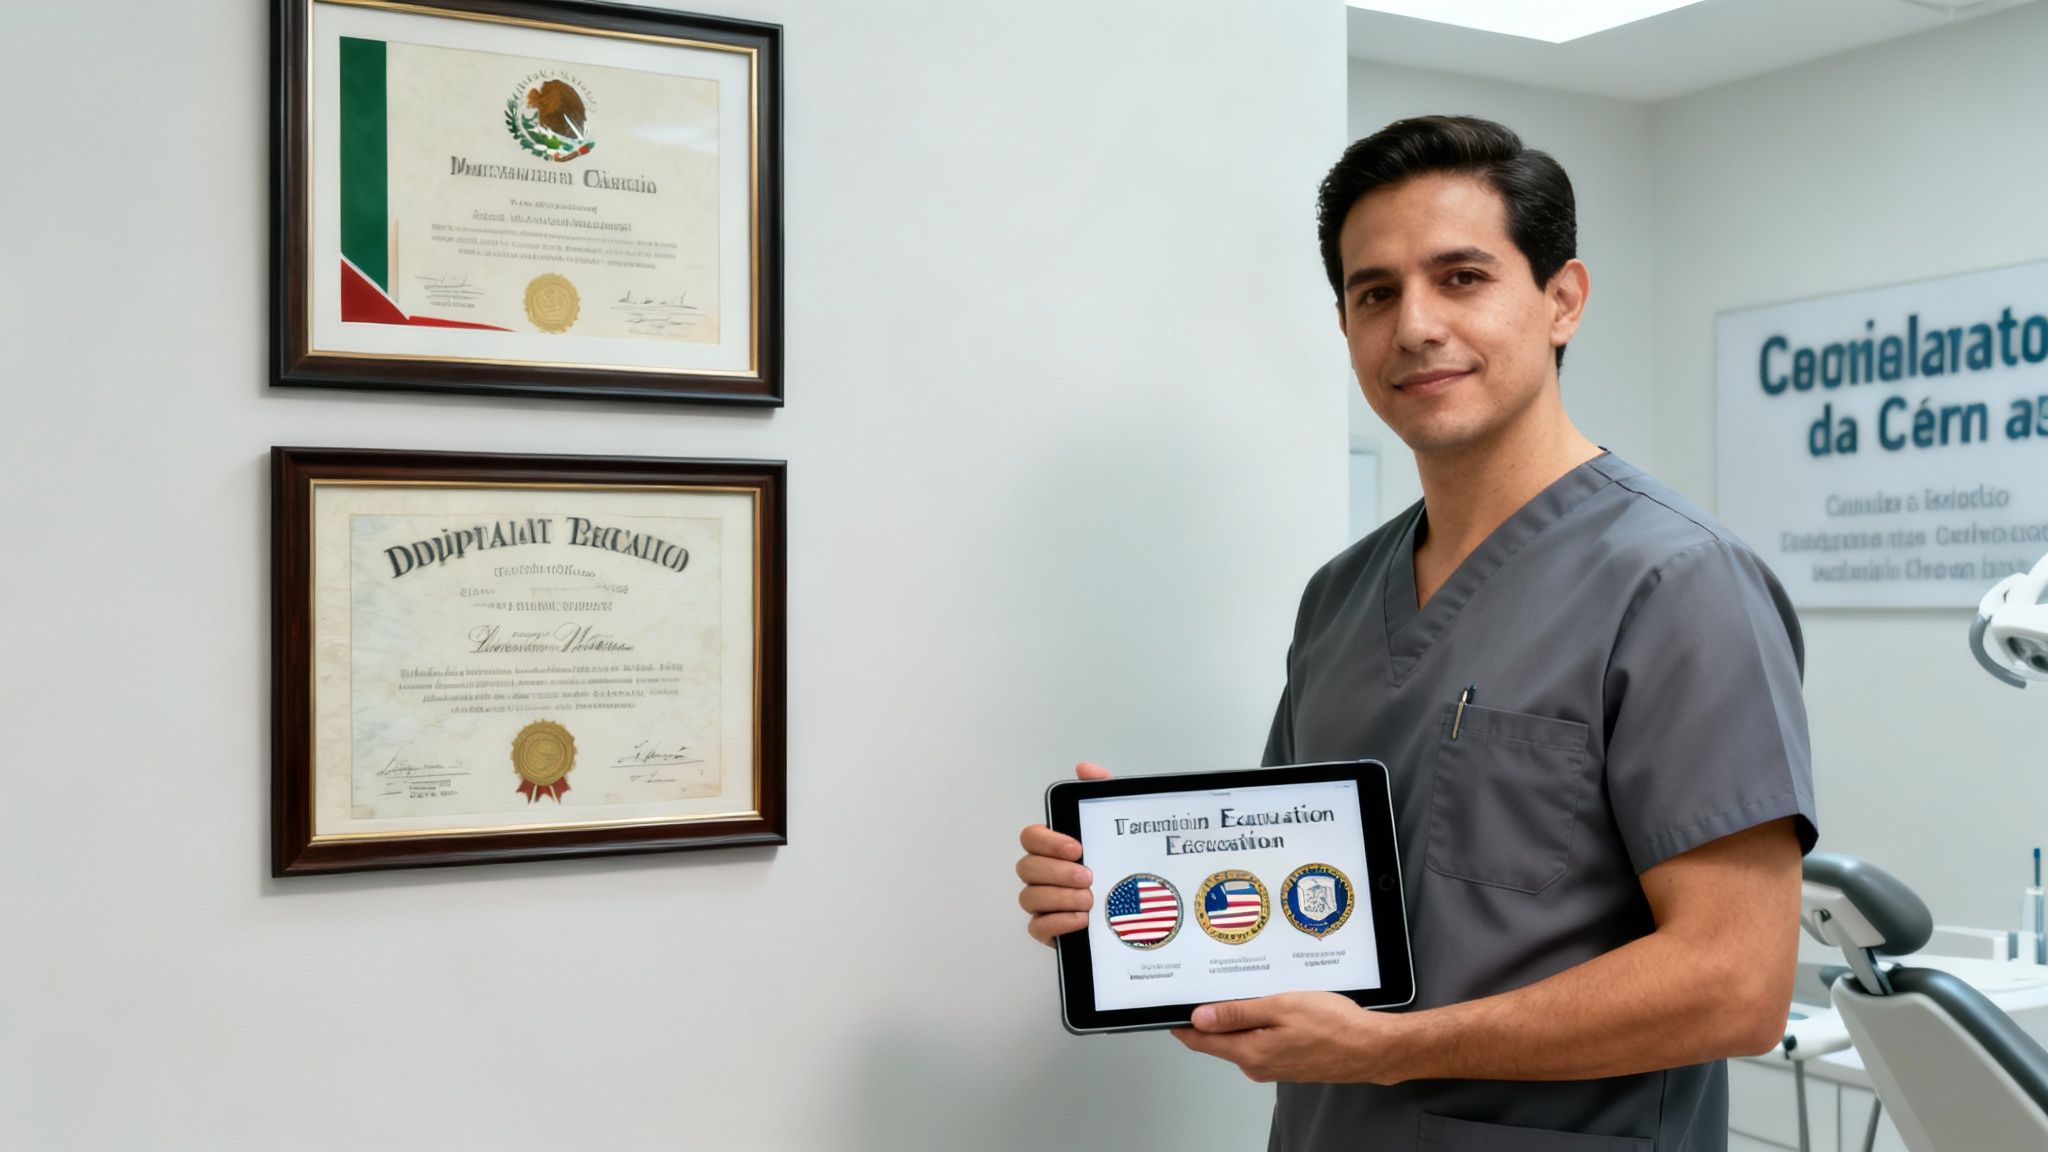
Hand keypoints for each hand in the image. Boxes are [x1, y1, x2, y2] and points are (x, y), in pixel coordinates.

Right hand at [1016, 761, 1111, 946]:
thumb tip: (1084, 769)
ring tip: (1089, 900)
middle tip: (1087, 876)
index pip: (1031, 837)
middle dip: (1057, 872)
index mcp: (1055, 847)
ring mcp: (1044, 903)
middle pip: (1027, 868)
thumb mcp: (1116, 823)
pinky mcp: (1051, 930)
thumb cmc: (1121, 862)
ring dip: (1059, 898)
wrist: (1145, 908)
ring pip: (1029, 898)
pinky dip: (1057, 923)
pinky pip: (1037, 928)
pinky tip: (1082, 920)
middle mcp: (1044, 874)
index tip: (1077, 847)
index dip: (1048, 842)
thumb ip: (1101, 791)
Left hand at [1172, 992, 1411, 1084]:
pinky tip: (1271, 1005)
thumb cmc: (1332, 1025)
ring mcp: (1271, 1065)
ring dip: (1238, 1016)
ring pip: (1240, 1037)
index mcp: (1249, 1052)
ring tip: (1248, 988)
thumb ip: (1237, 1014)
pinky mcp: (1285, 1062)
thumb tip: (1199, 1017)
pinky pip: (1260, 1040)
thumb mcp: (1279, 1008)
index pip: (1200, 1040)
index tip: (1171, 1004)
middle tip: (1211, 982)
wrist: (1370, 1047)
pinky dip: (1258, 1023)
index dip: (1182, 1021)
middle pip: (1218, 1038)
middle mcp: (1255, 1064)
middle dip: (1211, 1012)